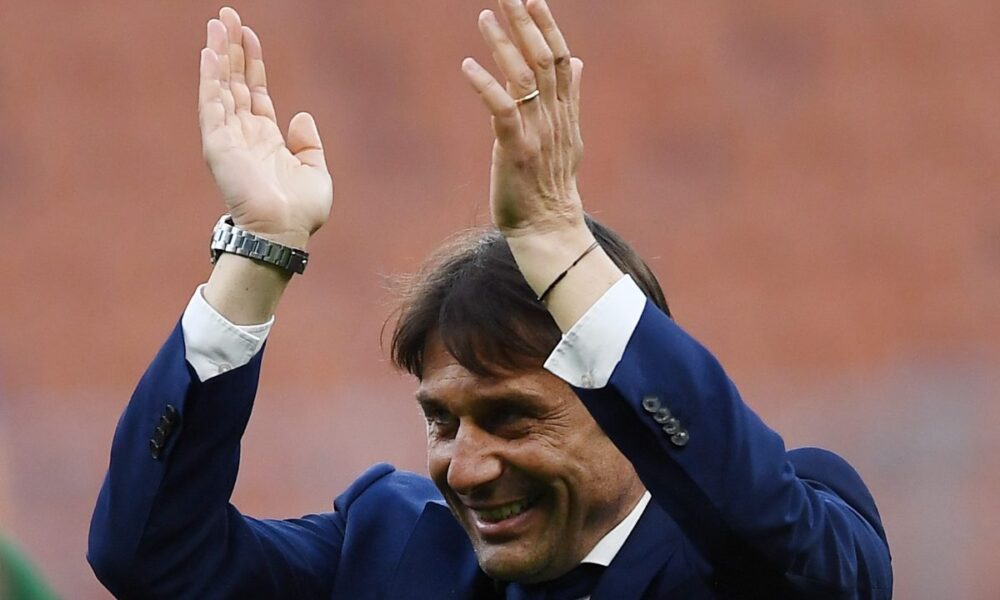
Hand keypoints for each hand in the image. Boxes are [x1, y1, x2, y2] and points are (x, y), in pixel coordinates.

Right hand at [199, 7, 331, 249]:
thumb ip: (309, 143)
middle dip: (230, 48)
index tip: (249, 35)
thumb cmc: (301, 211)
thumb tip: (301, 116)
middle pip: (233, 82)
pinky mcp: (218, 145)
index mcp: (266, 139)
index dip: (251, 63)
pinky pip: (212, 105)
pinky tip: (209, 53)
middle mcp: (244, 134)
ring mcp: (229, 138)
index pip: (254, 92)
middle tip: (226, 15)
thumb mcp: (316, 172)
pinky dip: (210, 78)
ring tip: (216, 23)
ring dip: (217, 54)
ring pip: (220, 87)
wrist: (285, 232)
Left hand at [461, 0, 584, 238]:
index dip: (547, 26)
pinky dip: (485, 85)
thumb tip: (576, 61)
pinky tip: (467, 65)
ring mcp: (537, 133)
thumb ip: (569, 96)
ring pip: (523, 78)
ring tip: (484, 17)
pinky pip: (502, 110)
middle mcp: (553, 117)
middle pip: (542, 59)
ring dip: (502, 45)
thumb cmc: (550, 184)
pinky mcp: (516, 150)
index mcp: (565, 112)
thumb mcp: (568, 136)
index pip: (559, 58)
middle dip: (526, 23)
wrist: (548, 228)